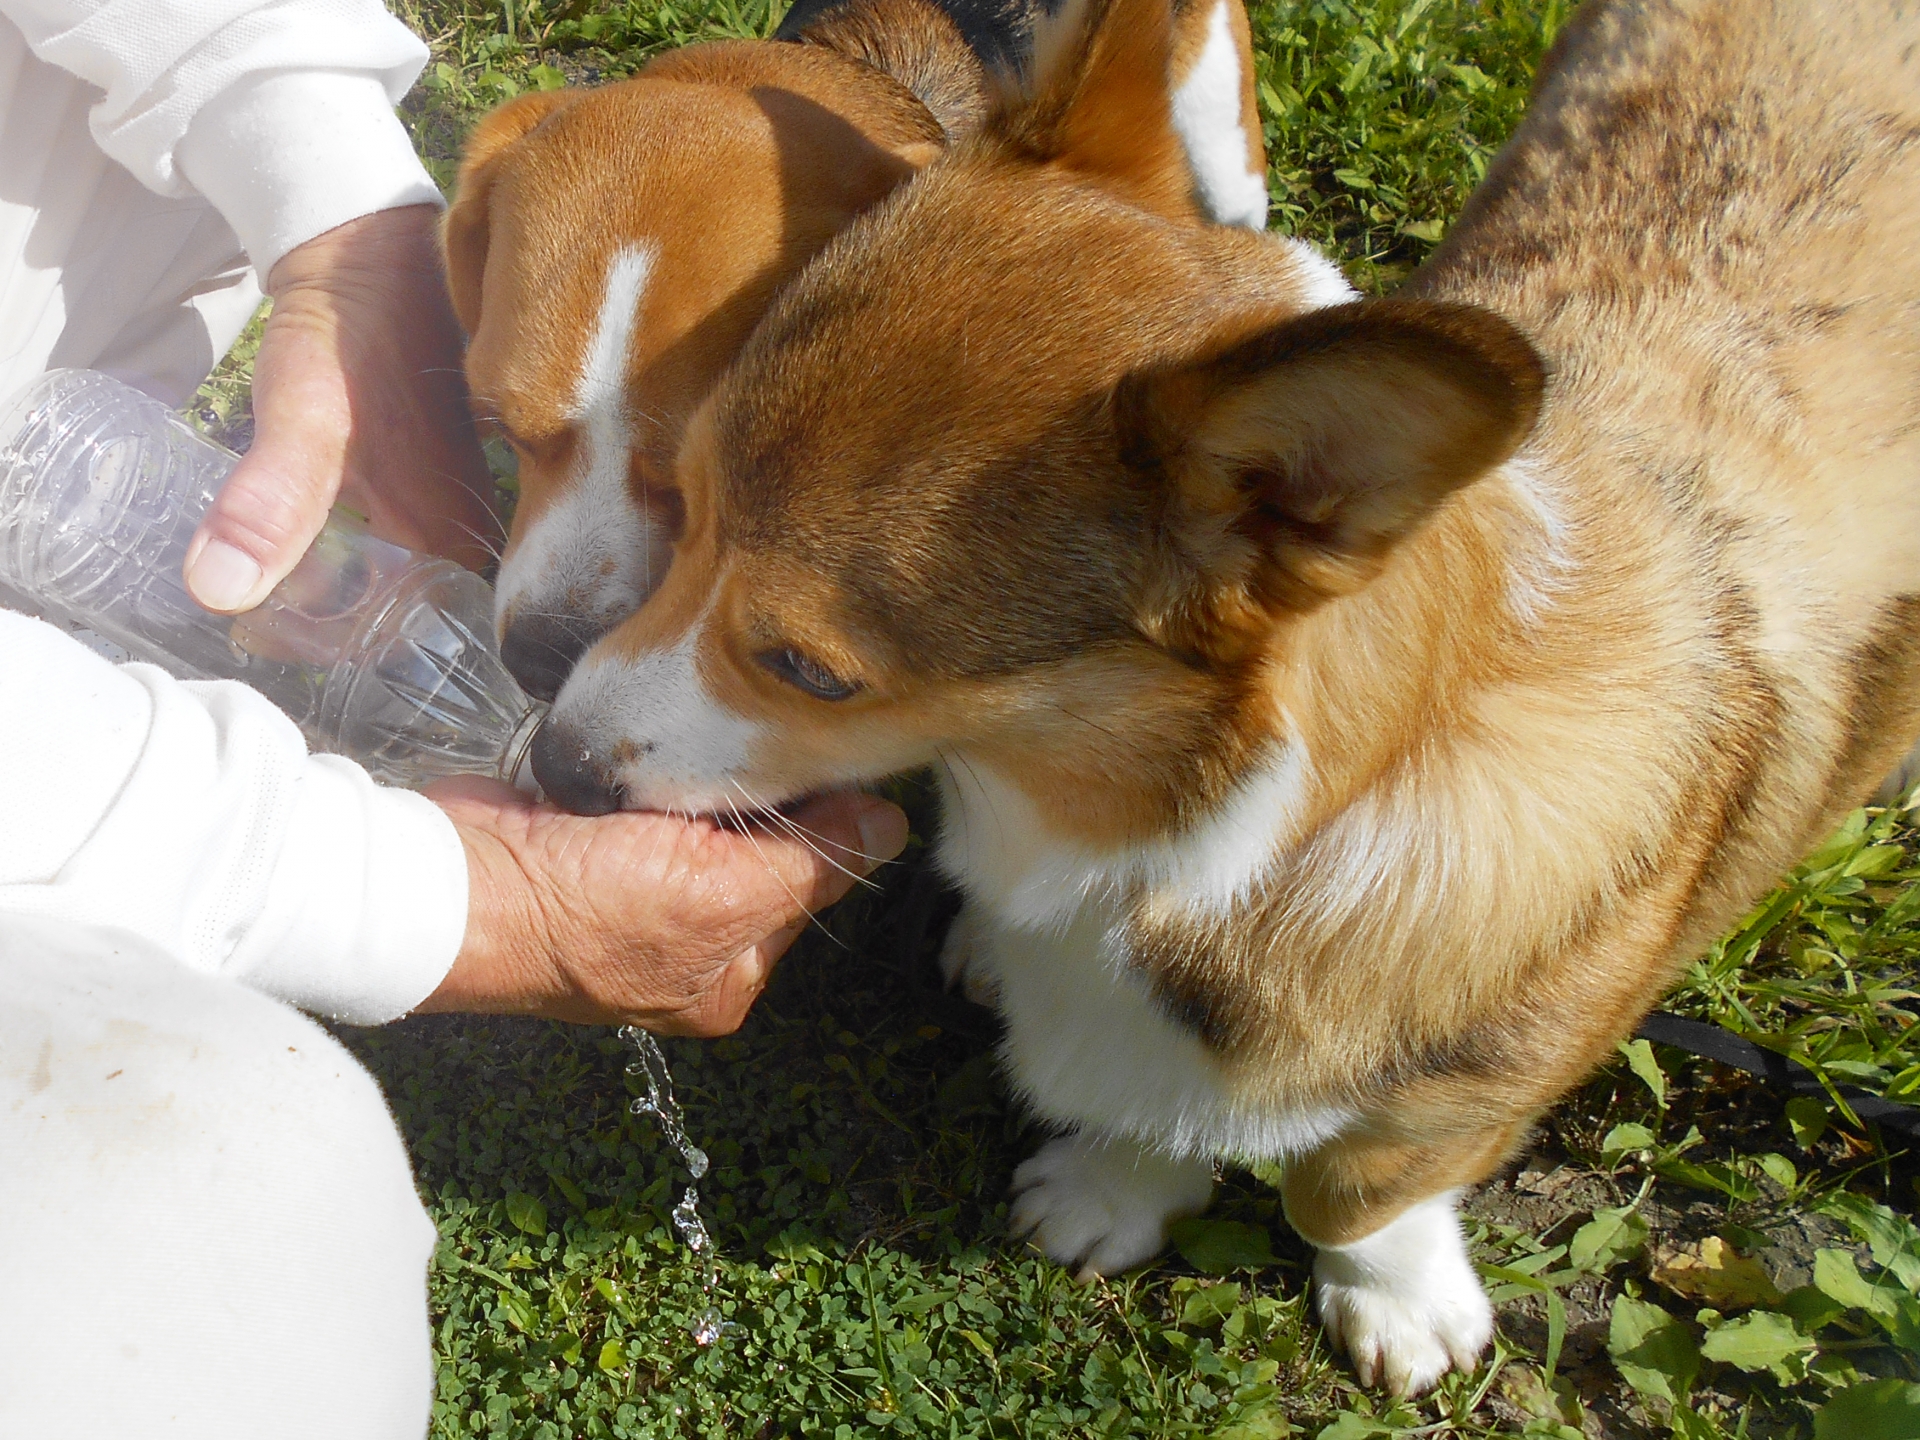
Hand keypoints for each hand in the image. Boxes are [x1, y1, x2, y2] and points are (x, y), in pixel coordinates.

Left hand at [183, 205, 500, 612]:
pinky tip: (302, 528)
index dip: (317, 644)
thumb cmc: (347, 336)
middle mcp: (468, 533)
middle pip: (393, 616)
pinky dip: (344, 549)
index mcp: (449, 540)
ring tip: (266, 565)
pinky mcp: (438, 476)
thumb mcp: (302, 418)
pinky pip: (393, 542)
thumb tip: (218, 594)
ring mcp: (457, 504)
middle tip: (250, 595)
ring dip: (330, 585)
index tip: (251, 626)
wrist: (370, 252)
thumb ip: (270, 508)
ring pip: (392, 580)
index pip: (390, 638)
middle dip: (323, 619)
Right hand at [417, 779, 910, 1034]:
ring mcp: (635, 892)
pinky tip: (653, 742)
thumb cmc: (586, 908)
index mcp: (727, 974)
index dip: (823, 821)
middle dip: (757, 796)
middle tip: (748, 739)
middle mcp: (687, 944)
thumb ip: (812, 860)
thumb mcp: (723, 892)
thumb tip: (891, 826)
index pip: (809, 883)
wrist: (450, 883)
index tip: (819, 754)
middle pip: (762, 848)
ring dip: (706, 772)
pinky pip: (653, 794)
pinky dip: (657, 767)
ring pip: (709, 812)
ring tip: (697, 737)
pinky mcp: (593, 841)